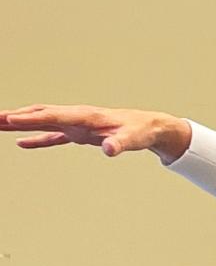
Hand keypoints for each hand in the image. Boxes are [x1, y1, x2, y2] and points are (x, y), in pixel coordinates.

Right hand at [0, 104, 190, 164]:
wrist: (151, 127)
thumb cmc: (142, 131)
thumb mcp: (134, 139)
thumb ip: (120, 144)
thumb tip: (109, 150)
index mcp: (87, 116)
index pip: (54, 116)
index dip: (31, 119)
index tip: (8, 119)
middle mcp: (77, 117)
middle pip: (40, 115)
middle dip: (15, 116)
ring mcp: (76, 124)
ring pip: (42, 122)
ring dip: (20, 123)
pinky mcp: (79, 133)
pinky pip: (53, 135)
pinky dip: (36, 138)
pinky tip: (21, 143)